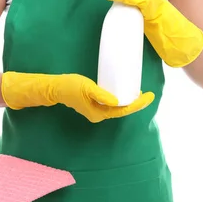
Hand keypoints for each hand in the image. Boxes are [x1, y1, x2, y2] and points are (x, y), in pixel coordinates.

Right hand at [1, 71, 154, 122]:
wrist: (54, 88)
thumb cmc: (69, 87)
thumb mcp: (86, 88)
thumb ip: (101, 95)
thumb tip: (118, 101)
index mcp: (99, 113)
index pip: (123, 110)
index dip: (138, 104)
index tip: (149, 96)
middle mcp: (100, 114)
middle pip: (123, 110)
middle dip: (136, 103)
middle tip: (148, 93)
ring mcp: (97, 110)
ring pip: (117, 107)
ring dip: (129, 101)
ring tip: (139, 92)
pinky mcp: (94, 104)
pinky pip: (111, 103)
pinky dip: (120, 98)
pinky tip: (124, 91)